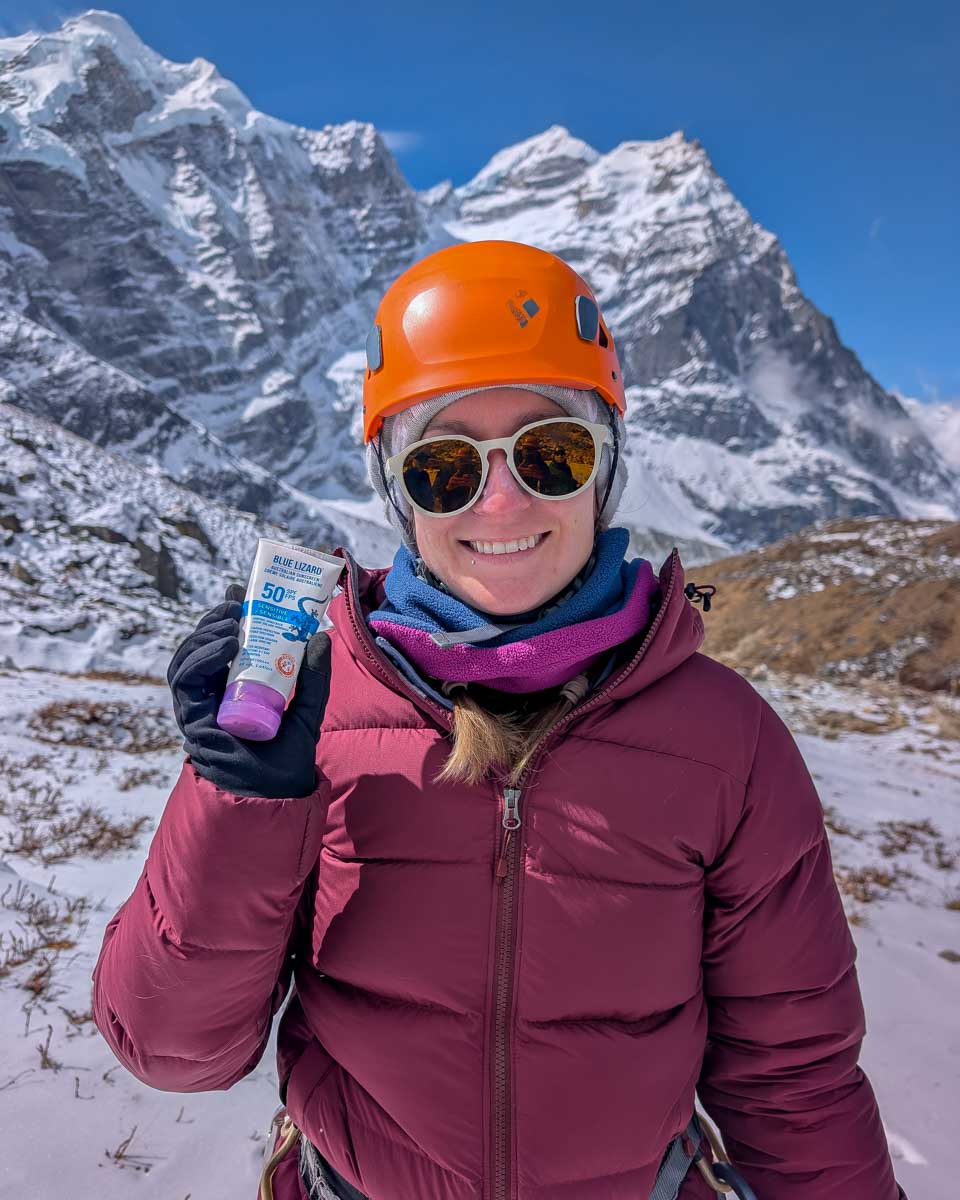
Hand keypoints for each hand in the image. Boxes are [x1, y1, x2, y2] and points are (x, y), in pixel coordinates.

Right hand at [166, 584, 330, 798]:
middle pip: (201, 646)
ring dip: (205, 634)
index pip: (223, 643)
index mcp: (233, 685)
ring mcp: (199, 705)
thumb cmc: (288, 754)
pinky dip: (200, 658)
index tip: (240, 591)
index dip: (227, 615)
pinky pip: (185, 681)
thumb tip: (320, 635)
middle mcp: (212, 693)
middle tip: (236, 602)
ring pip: (187, 659)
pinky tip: (224, 646)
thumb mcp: (308, 706)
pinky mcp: (192, 717)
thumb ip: (314, 675)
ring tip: (231, 621)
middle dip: (214, 619)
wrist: (276, 792)